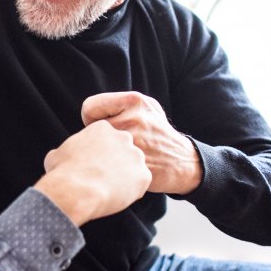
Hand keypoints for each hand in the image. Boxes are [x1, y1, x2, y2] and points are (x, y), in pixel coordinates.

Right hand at [34, 120, 151, 225]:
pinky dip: (132, 191)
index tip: (92, 164)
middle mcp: (123, 137)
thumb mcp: (56, 155)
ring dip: (124, 176)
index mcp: (102, 128)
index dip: (99, 153)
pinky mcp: (144, 175)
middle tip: (102, 177)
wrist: (77, 190)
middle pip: (123, 149)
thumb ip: (66, 152)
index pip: (107, 138)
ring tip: (108, 188)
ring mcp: (136, 156)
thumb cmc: (63, 172)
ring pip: (133, 166)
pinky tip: (117, 196)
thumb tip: (58, 157)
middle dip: (115, 162)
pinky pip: (140, 183)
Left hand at [81, 92, 201, 194]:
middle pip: (91, 130)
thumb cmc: (156, 132)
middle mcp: (134, 119)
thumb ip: (118, 104)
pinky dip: (108, 169)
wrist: (181, 161)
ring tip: (118, 156)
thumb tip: (88, 111)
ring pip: (96, 149)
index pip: (89, 107)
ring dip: (101, 154)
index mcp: (134, 101)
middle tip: (112, 144)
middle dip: (98, 138)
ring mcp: (134, 143)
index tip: (101, 127)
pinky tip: (122, 168)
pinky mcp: (134, 164)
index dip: (91, 119)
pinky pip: (105, 166)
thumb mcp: (145, 107)